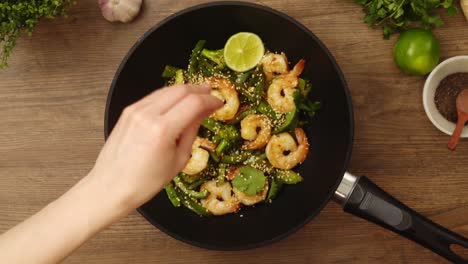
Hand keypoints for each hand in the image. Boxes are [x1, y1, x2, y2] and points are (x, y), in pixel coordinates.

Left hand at [89, 84, 221, 210]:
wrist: (111, 186)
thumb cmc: (146, 181)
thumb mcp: (179, 159)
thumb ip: (192, 130)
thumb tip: (204, 112)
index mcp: (163, 130)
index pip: (194, 103)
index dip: (210, 100)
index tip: (219, 103)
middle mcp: (147, 114)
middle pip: (181, 90)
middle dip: (199, 90)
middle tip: (211, 95)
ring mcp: (135, 110)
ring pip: (167, 90)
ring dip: (185, 90)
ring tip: (197, 96)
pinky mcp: (128, 111)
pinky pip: (154, 96)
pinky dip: (169, 96)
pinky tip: (177, 101)